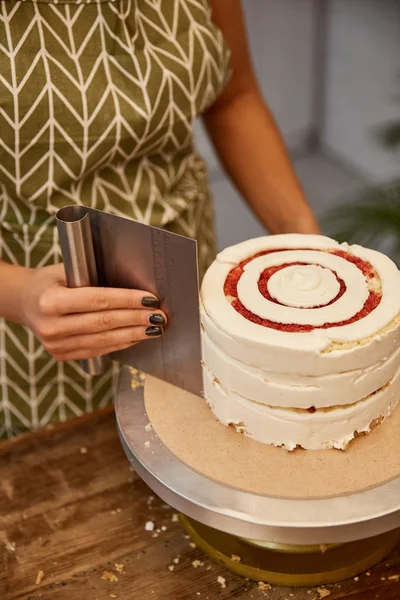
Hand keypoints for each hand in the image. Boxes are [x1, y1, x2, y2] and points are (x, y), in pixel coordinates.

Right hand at [20, 263, 166, 361]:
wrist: (26, 302)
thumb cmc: (52, 281)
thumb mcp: (66, 270)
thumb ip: (94, 278)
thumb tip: (137, 284)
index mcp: (50, 301)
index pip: (98, 300)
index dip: (127, 300)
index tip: (151, 299)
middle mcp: (51, 326)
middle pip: (104, 323)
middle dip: (136, 319)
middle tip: (160, 316)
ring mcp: (56, 345)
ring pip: (104, 341)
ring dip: (134, 335)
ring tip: (155, 328)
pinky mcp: (62, 356)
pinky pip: (98, 351)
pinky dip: (121, 343)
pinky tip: (137, 337)